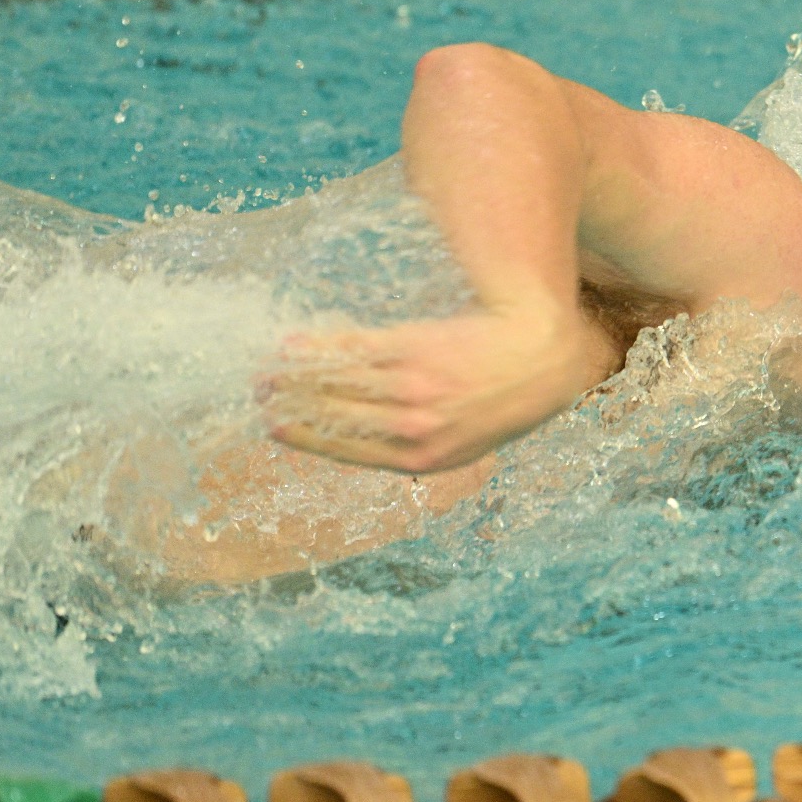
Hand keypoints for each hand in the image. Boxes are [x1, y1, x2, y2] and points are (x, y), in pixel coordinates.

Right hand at [260, 306, 615, 472]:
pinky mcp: (412, 349)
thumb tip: (378, 441)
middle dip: (290, 405)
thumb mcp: (470, 438)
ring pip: (335, 383)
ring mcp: (409, 387)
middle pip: (334, 416)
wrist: (542, 354)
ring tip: (266, 370)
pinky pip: (352, 349)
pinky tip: (295, 342)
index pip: (349, 452)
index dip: (308, 440)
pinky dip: (318, 346)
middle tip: (259, 395)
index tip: (277, 430)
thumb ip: (425, 443)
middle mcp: (412, 427)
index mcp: (423, 458)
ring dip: (293, 375)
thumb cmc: (508, 397)